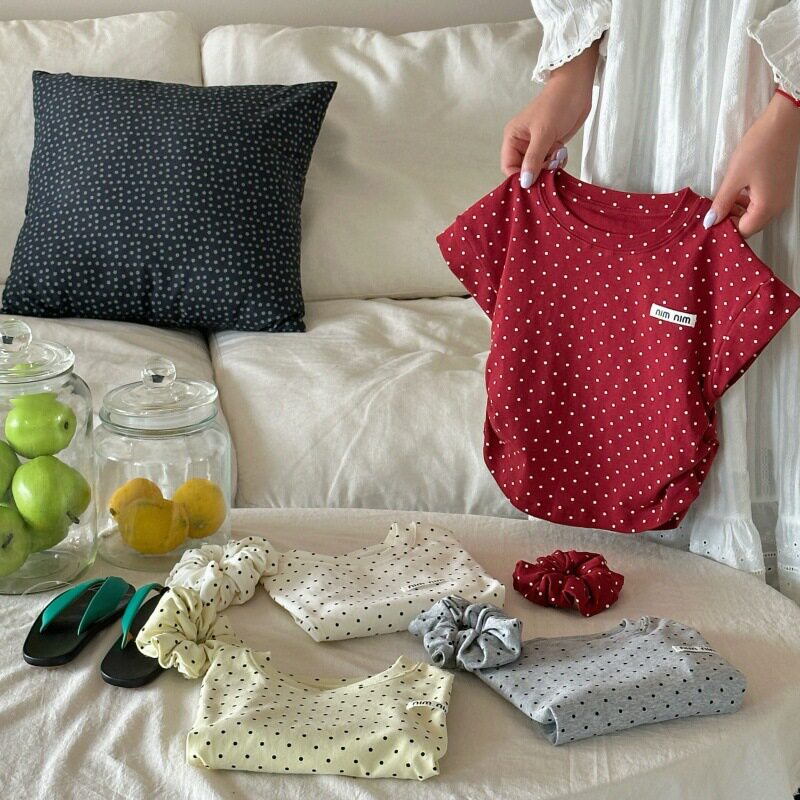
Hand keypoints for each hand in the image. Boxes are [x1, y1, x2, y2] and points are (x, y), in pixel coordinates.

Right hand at [501, 40, 599, 187]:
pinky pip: (550, 164)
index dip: (519, 178)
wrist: (577, 87)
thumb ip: (533, 160)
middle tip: (551, 166)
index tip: (534, 183)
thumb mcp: (543, 133)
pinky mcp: (550, 146)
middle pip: (524, 171)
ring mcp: (537, 146)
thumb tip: (524, 183)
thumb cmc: (557, 104)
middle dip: (538, 172)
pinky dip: (557, 163)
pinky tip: (562, 152)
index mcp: (513, 138)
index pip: (509, 168)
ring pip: (539, 169)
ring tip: (558, 154)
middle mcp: (522, 144)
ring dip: (550, 167)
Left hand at [705, 91, 799, 236]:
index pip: (743, 231)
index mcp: (767, 208)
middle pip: (750, 225)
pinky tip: (736, 190)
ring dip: (738, 210)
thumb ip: (722, 203)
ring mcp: (781, 198)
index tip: (708, 221)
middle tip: (713, 209)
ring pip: (755, 214)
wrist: (783, 122)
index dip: (724, 228)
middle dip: (730, 220)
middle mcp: (778, 207)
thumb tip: (710, 223)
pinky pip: (762, 203)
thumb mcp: (734, 177)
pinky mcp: (781, 188)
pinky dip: (748, 201)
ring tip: (723, 197)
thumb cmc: (758, 148)